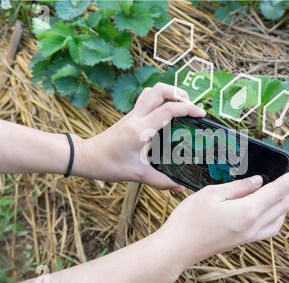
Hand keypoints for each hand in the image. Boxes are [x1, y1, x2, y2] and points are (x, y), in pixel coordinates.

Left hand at [74, 83, 204, 189]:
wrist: (87, 157)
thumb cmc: (108, 165)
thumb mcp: (137, 175)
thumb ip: (161, 181)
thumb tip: (180, 187)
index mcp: (140, 130)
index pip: (167, 110)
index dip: (187, 109)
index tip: (201, 114)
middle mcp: (136, 117)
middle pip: (159, 90)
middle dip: (178, 93)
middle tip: (191, 106)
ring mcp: (132, 114)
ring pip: (152, 91)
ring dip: (169, 93)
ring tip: (181, 105)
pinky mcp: (130, 116)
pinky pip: (148, 99)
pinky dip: (161, 99)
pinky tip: (167, 113)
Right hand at [155, 165, 288, 274]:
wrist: (178, 248)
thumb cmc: (190, 219)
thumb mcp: (212, 194)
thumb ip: (239, 187)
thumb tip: (258, 182)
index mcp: (248, 211)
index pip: (277, 191)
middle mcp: (253, 226)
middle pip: (282, 206)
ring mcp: (248, 236)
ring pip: (279, 219)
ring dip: (287, 204)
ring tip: (287, 191)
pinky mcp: (242, 241)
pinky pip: (269, 229)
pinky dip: (277, 217)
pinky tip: (271, 211)